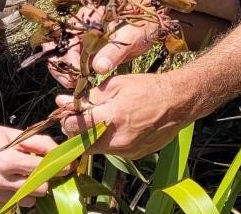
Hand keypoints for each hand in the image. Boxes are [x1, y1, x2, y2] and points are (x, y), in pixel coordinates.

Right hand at [0, 119, 57, 209]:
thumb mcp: (9, 134)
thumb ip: (35, 142)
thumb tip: (57, 150)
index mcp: (6, 161)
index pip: (41, 170)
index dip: (54, 167)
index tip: (62, 165)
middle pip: (39, 190)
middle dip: (43, 180)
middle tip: (38, 170)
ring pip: (27, 201)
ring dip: (29, 190)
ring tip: (20, 177)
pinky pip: (9, 204)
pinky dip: (12, 195)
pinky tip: (4, 182)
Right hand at [47, 11, 156, 88]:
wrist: (152, 20)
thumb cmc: (142, 23)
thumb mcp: (131, 36)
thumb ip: (114, 51)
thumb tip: (98, 68)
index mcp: (87, 18)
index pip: (65, 39)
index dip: (68, 60)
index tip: (78, 76)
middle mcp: (80, 27)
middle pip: (57, 47)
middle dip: (61, 67)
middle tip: (72, 84)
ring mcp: (81, 37)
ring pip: (61, 55)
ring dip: (65, 72)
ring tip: (77, 86)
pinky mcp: (87, 48)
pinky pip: (72, 60)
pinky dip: (73, 72)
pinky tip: (82, 82)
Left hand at [58, 71, 195, 158]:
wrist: (177, 102)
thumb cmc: (147, 88)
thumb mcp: (115, 84)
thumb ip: (89, 96)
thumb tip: (63, 101)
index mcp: (112, 117)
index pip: (75, 126)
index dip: (67, 119)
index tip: (67, 112)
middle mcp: (118, 139)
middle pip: (82, 143)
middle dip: (76, 131)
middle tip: (81, 117)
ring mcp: (127, 150)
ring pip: (96, 149)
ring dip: (92, 137)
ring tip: (102, 120)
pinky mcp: (134, 155)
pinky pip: (112, 151)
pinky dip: (108, 141)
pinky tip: (117, 127)